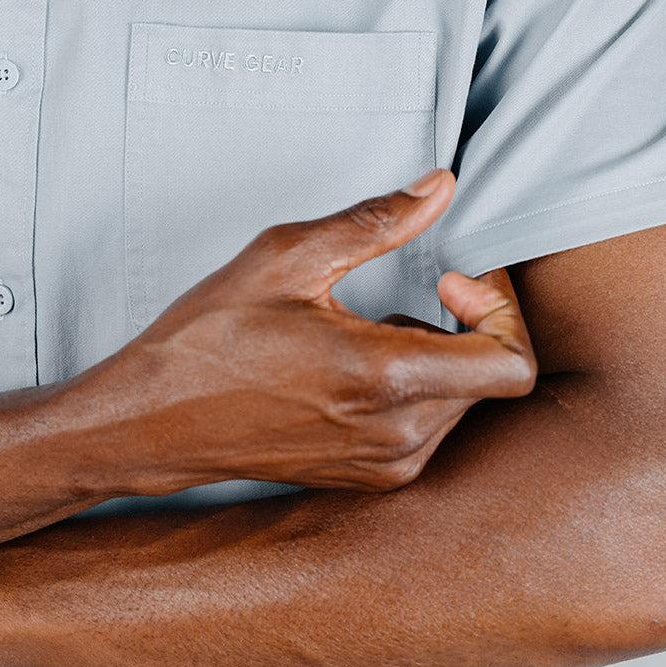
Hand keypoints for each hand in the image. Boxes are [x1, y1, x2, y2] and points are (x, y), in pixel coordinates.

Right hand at [105, 169, 537, 494]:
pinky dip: (419, 383)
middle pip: (492, 375)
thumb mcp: (288, 258)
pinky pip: (432, 423)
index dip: (502, 308)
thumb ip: (378, 220)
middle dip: (471, 321)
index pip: (513, 364)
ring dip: (441, 351)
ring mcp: (387, 465)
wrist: (152, 423)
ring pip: (465, 397)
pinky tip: (362, 364)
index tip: (454, 278)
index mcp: (385, 379)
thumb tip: (442, 188)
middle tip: (421, 287)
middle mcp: (398, 435)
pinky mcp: (373, 478)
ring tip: (372, 328)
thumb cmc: (208, 340)